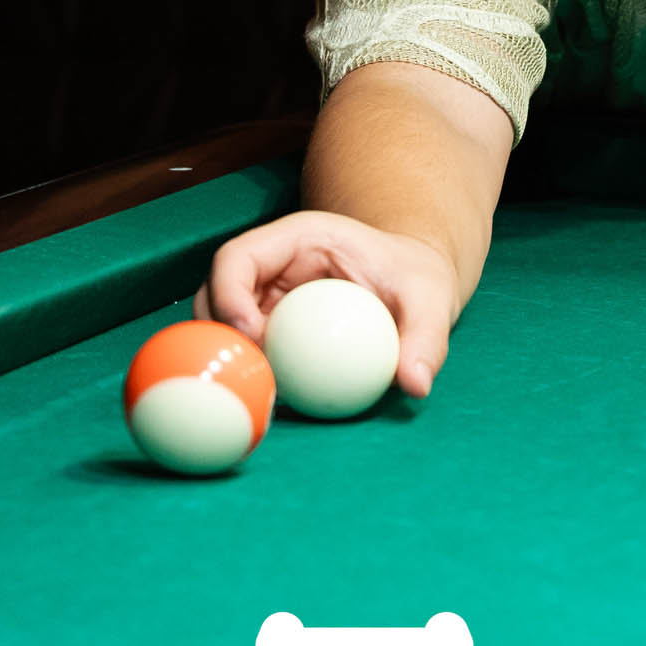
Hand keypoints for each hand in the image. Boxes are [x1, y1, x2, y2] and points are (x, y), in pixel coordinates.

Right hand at [196, 210, 459, 398]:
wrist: (413, 287)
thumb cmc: (417, 280)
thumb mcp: (431, 300)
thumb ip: (425, 339)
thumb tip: (415, 385)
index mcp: (297, 240)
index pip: (238, 257)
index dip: (228, 294)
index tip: (251, 337)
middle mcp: (271, 268)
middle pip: (214, 296)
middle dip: (217, 337)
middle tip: (245, 378)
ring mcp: (265, 301)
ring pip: (222, 328)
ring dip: (229, 361)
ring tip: (258, 395)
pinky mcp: (270, 330)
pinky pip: (247, 353)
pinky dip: (250, 377)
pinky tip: (271, 406)